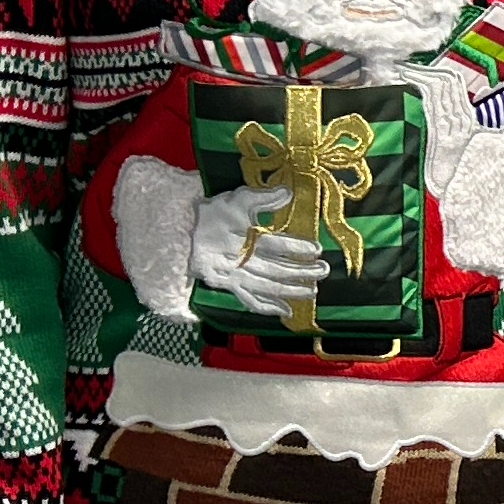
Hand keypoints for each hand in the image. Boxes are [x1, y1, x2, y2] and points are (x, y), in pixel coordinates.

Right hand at [190, 186, 327, 313]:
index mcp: (249, 239)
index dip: (299, 248)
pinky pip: (251, 300)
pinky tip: (286, 311)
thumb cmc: (211, 215)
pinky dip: (268, 307)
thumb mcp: (237, 200)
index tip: (317, 250)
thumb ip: (264, 198)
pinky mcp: (229, 287)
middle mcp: (245, 261)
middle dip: (303, 271)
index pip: (280, 245)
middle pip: (279, 269)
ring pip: (270, 287)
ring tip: (313, 291)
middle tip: (324, 271)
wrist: (179, 234)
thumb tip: (288, 192)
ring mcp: (237, 277)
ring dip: (292, 290)